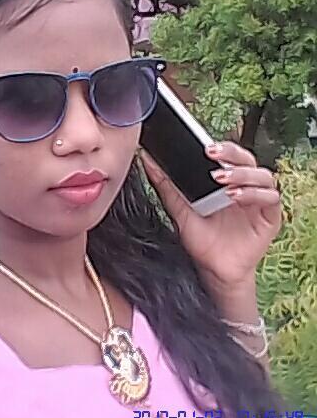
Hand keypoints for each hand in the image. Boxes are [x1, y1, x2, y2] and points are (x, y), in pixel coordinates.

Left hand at [138, 141, 281, 291]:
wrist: (213, 271)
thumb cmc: (201, 240)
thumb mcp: (179, 210)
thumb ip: (166, 185)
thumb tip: (147, 160)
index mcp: (227, 180)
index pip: (230, 154)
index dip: (222, 147)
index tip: (205, 147)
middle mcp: (245, 186)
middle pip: (247, 159)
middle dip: (231, 153)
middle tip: (212, 154)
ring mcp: (259, 201)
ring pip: (262, 175)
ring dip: (242, 174)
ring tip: (223, 180)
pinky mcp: (270, 217)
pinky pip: (270, 198)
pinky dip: (254, 194)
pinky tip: (236, 197)